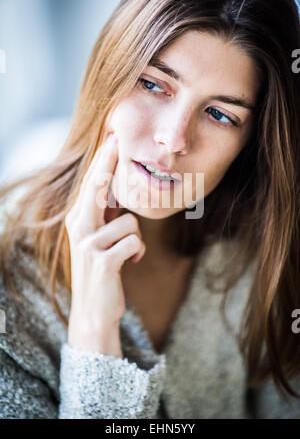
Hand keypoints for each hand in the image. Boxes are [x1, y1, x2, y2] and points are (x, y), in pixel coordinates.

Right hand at [65, 132, 145, 354]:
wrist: (94, 309)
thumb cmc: (102, 268)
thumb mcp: (99, 238)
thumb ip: (105, 215)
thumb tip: (118, 189)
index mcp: (78, 219)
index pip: (92, 184)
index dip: (103, 160)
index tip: (112, 137)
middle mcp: (79, 226)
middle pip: (98, 187)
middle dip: (108, 163)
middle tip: (116, 139)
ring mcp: (88, 244)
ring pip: (129, 222)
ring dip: (135, 239)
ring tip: (126, 253)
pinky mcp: (101, 261)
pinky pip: (134, 242)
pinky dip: (138, 252)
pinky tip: (129, 263)